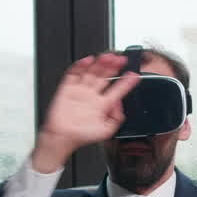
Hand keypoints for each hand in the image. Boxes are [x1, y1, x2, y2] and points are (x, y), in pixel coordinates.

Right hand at [30, 54, 139, 172]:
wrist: (62, 138)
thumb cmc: (82, 136)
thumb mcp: (107, 131)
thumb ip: (117, 118)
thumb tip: (119, 103)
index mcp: (103, 105)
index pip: (117, 89)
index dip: (126, 82)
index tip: (134, 75)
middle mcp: (92, 96)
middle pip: (105, 76)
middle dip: (113, 67)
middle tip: (121, 59)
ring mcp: (80, 91)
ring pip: (92, 72)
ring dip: (100, 63)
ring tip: (108, 57)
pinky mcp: (67, 88)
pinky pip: (74, 73)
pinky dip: (80, 66)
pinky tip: (88, 61)